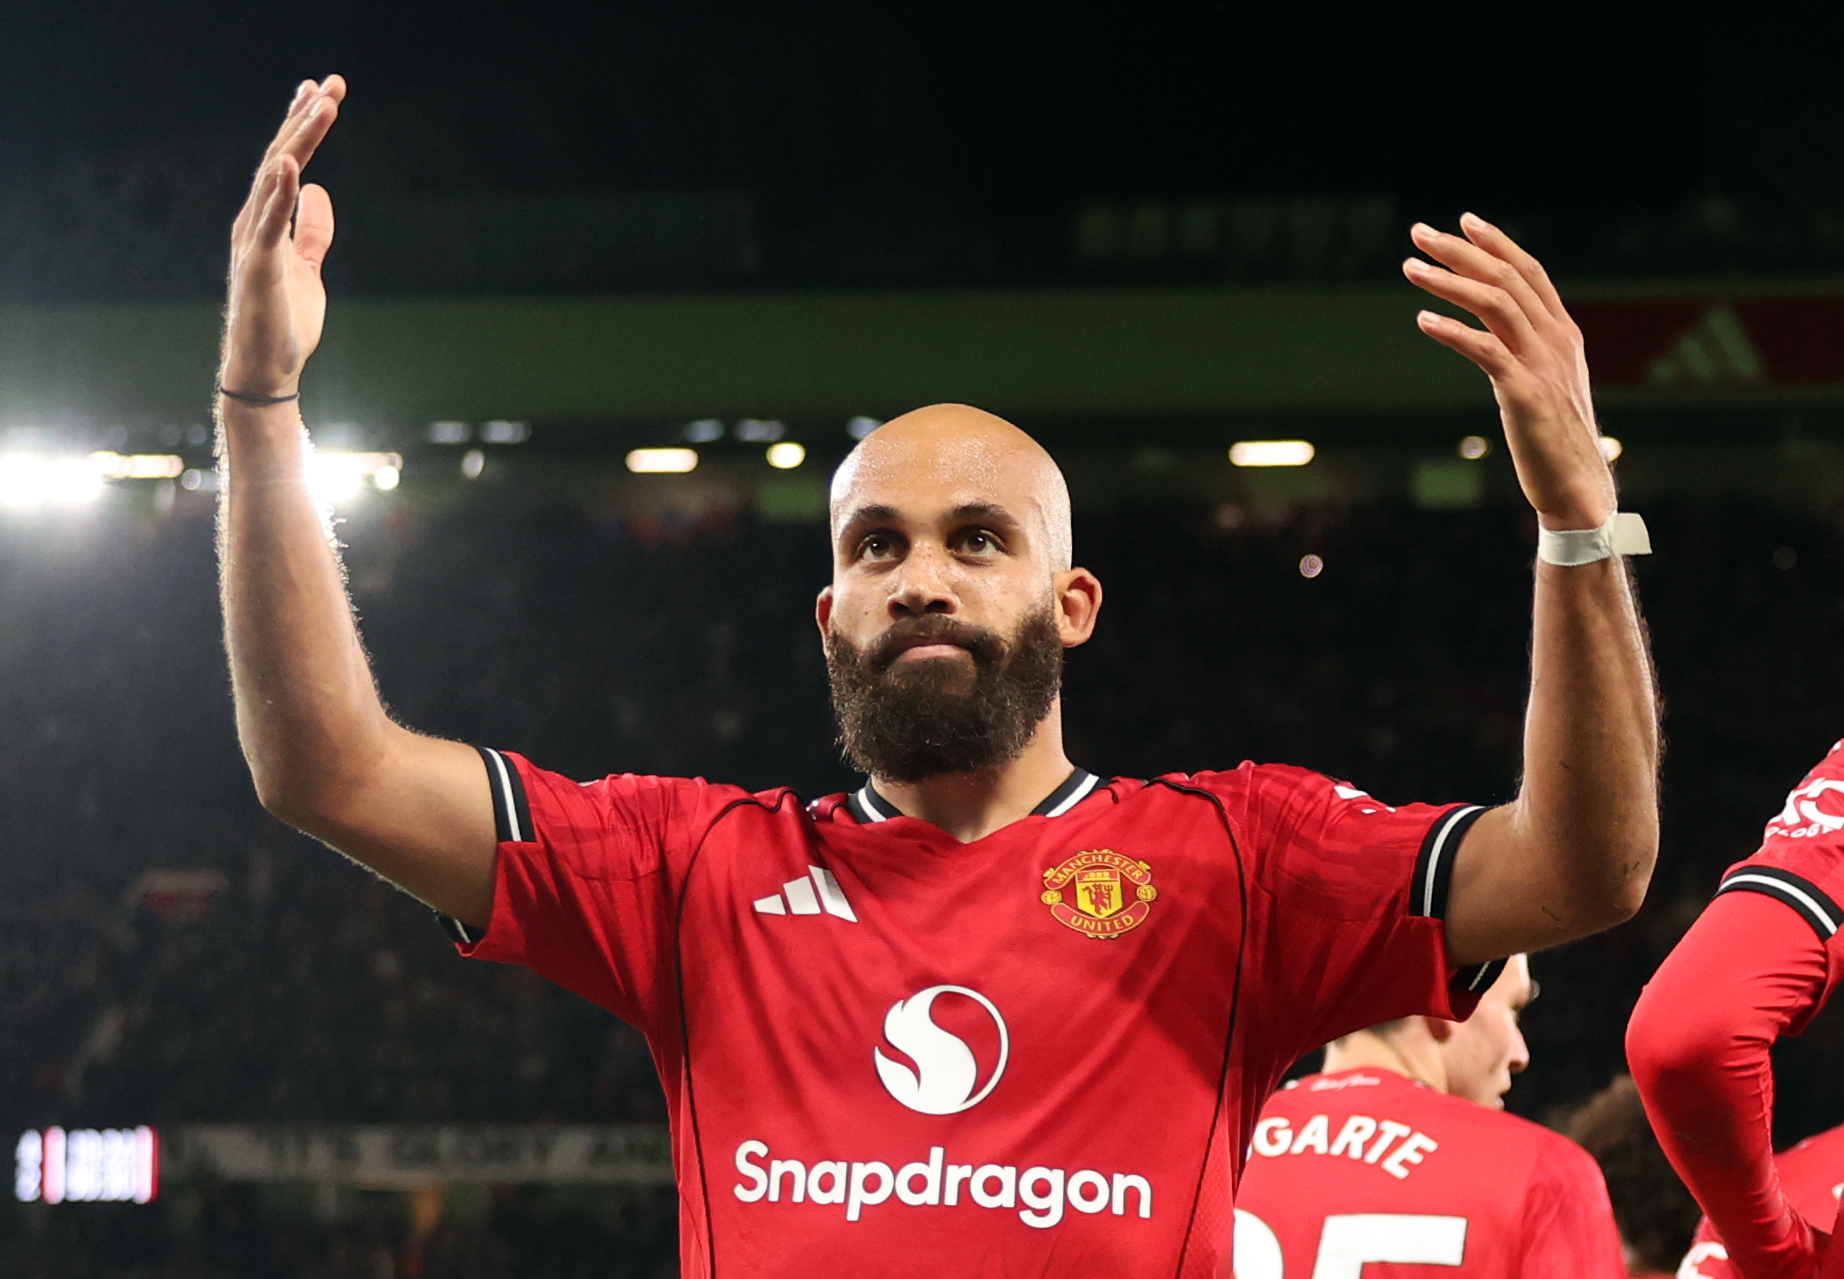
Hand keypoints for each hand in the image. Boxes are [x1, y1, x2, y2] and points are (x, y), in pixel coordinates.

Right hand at [220, 76, 345, 400]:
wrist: (268, 371)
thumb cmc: (284, 323)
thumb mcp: (308, 267)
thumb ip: (312, 230)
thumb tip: (319, 191)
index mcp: (267, 222)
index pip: (285, 161)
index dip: (302, 125)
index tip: (319, 90)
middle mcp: (254, 223)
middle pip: (281, 158)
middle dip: (304, 119)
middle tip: (329, 82)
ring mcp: (253, 243)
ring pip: (276, 180)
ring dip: (298, 139)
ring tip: (319, 103)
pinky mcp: (258, 267)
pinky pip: (268, 223)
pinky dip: (277, 192)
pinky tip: (288, 162)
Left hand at [1404, 214, 1615, 530]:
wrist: (1577, 485)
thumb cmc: (1554, 439)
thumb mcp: (1546, 384)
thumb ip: (1526, 353)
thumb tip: (1495, 336)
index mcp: (1563, 334)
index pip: (1530, 273)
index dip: (1496, 244)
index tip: (1463, 221)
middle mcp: (1556, 340)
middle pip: (1506, 278)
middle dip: (1460, 251)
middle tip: (1419, 233)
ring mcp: (1543, 364)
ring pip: (1495, 304)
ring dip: (1449, 281)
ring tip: (1411, 268)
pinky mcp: (1525, 393)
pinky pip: (1486, 350)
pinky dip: (1453, 331)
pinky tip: (1423, 320)